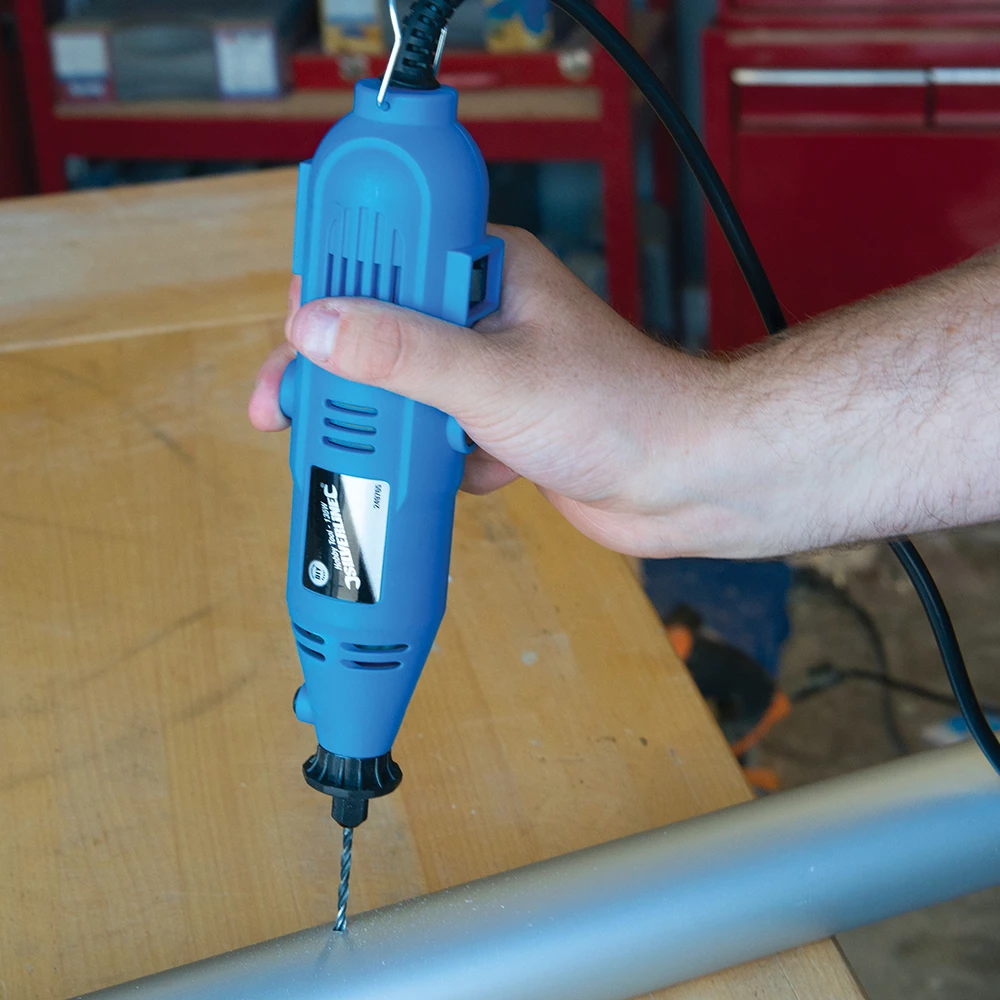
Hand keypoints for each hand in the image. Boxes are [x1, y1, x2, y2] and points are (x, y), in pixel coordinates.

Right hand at [249, 226, 745, 557]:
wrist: (684, 482)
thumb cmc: (619, 410)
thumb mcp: (493, 377)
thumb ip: (402, 353)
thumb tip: (317, 328)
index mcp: (486, 271)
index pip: (386, 252)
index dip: (330, 280)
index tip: (289, 318)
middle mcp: (484, 316)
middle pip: (381, 331)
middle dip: (338, 374)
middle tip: (287, 407)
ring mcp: (492, 373)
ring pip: (406, 390)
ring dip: (383, 426)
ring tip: (352, 452)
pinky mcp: (500, 423)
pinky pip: (437, 436)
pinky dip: (433, 461)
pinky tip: (450, 475)